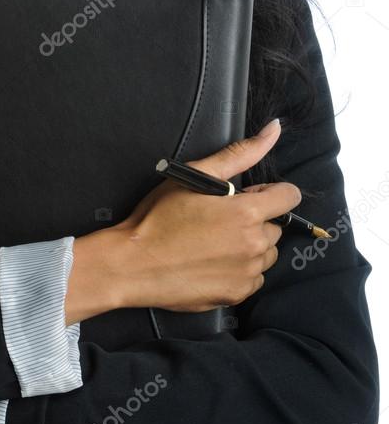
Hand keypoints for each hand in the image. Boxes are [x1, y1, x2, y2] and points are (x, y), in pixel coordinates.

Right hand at [106, 119, 300, 312]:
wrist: (133, 264)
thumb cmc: (159, 217)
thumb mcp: (195, 176)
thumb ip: (240, 154)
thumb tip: (274, 129)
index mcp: (247, 213)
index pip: (290, 197)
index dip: (270, 192)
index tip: (247, 196)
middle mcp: (254, 244)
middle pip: (275, 227)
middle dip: (255, 220)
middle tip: (219, 220)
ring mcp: (247, 273)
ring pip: (265, 254)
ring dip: (250, 246)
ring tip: (214, 242)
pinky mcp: (236, 295)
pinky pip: (253, 278)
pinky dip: (240, 270)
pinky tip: (212, 263)